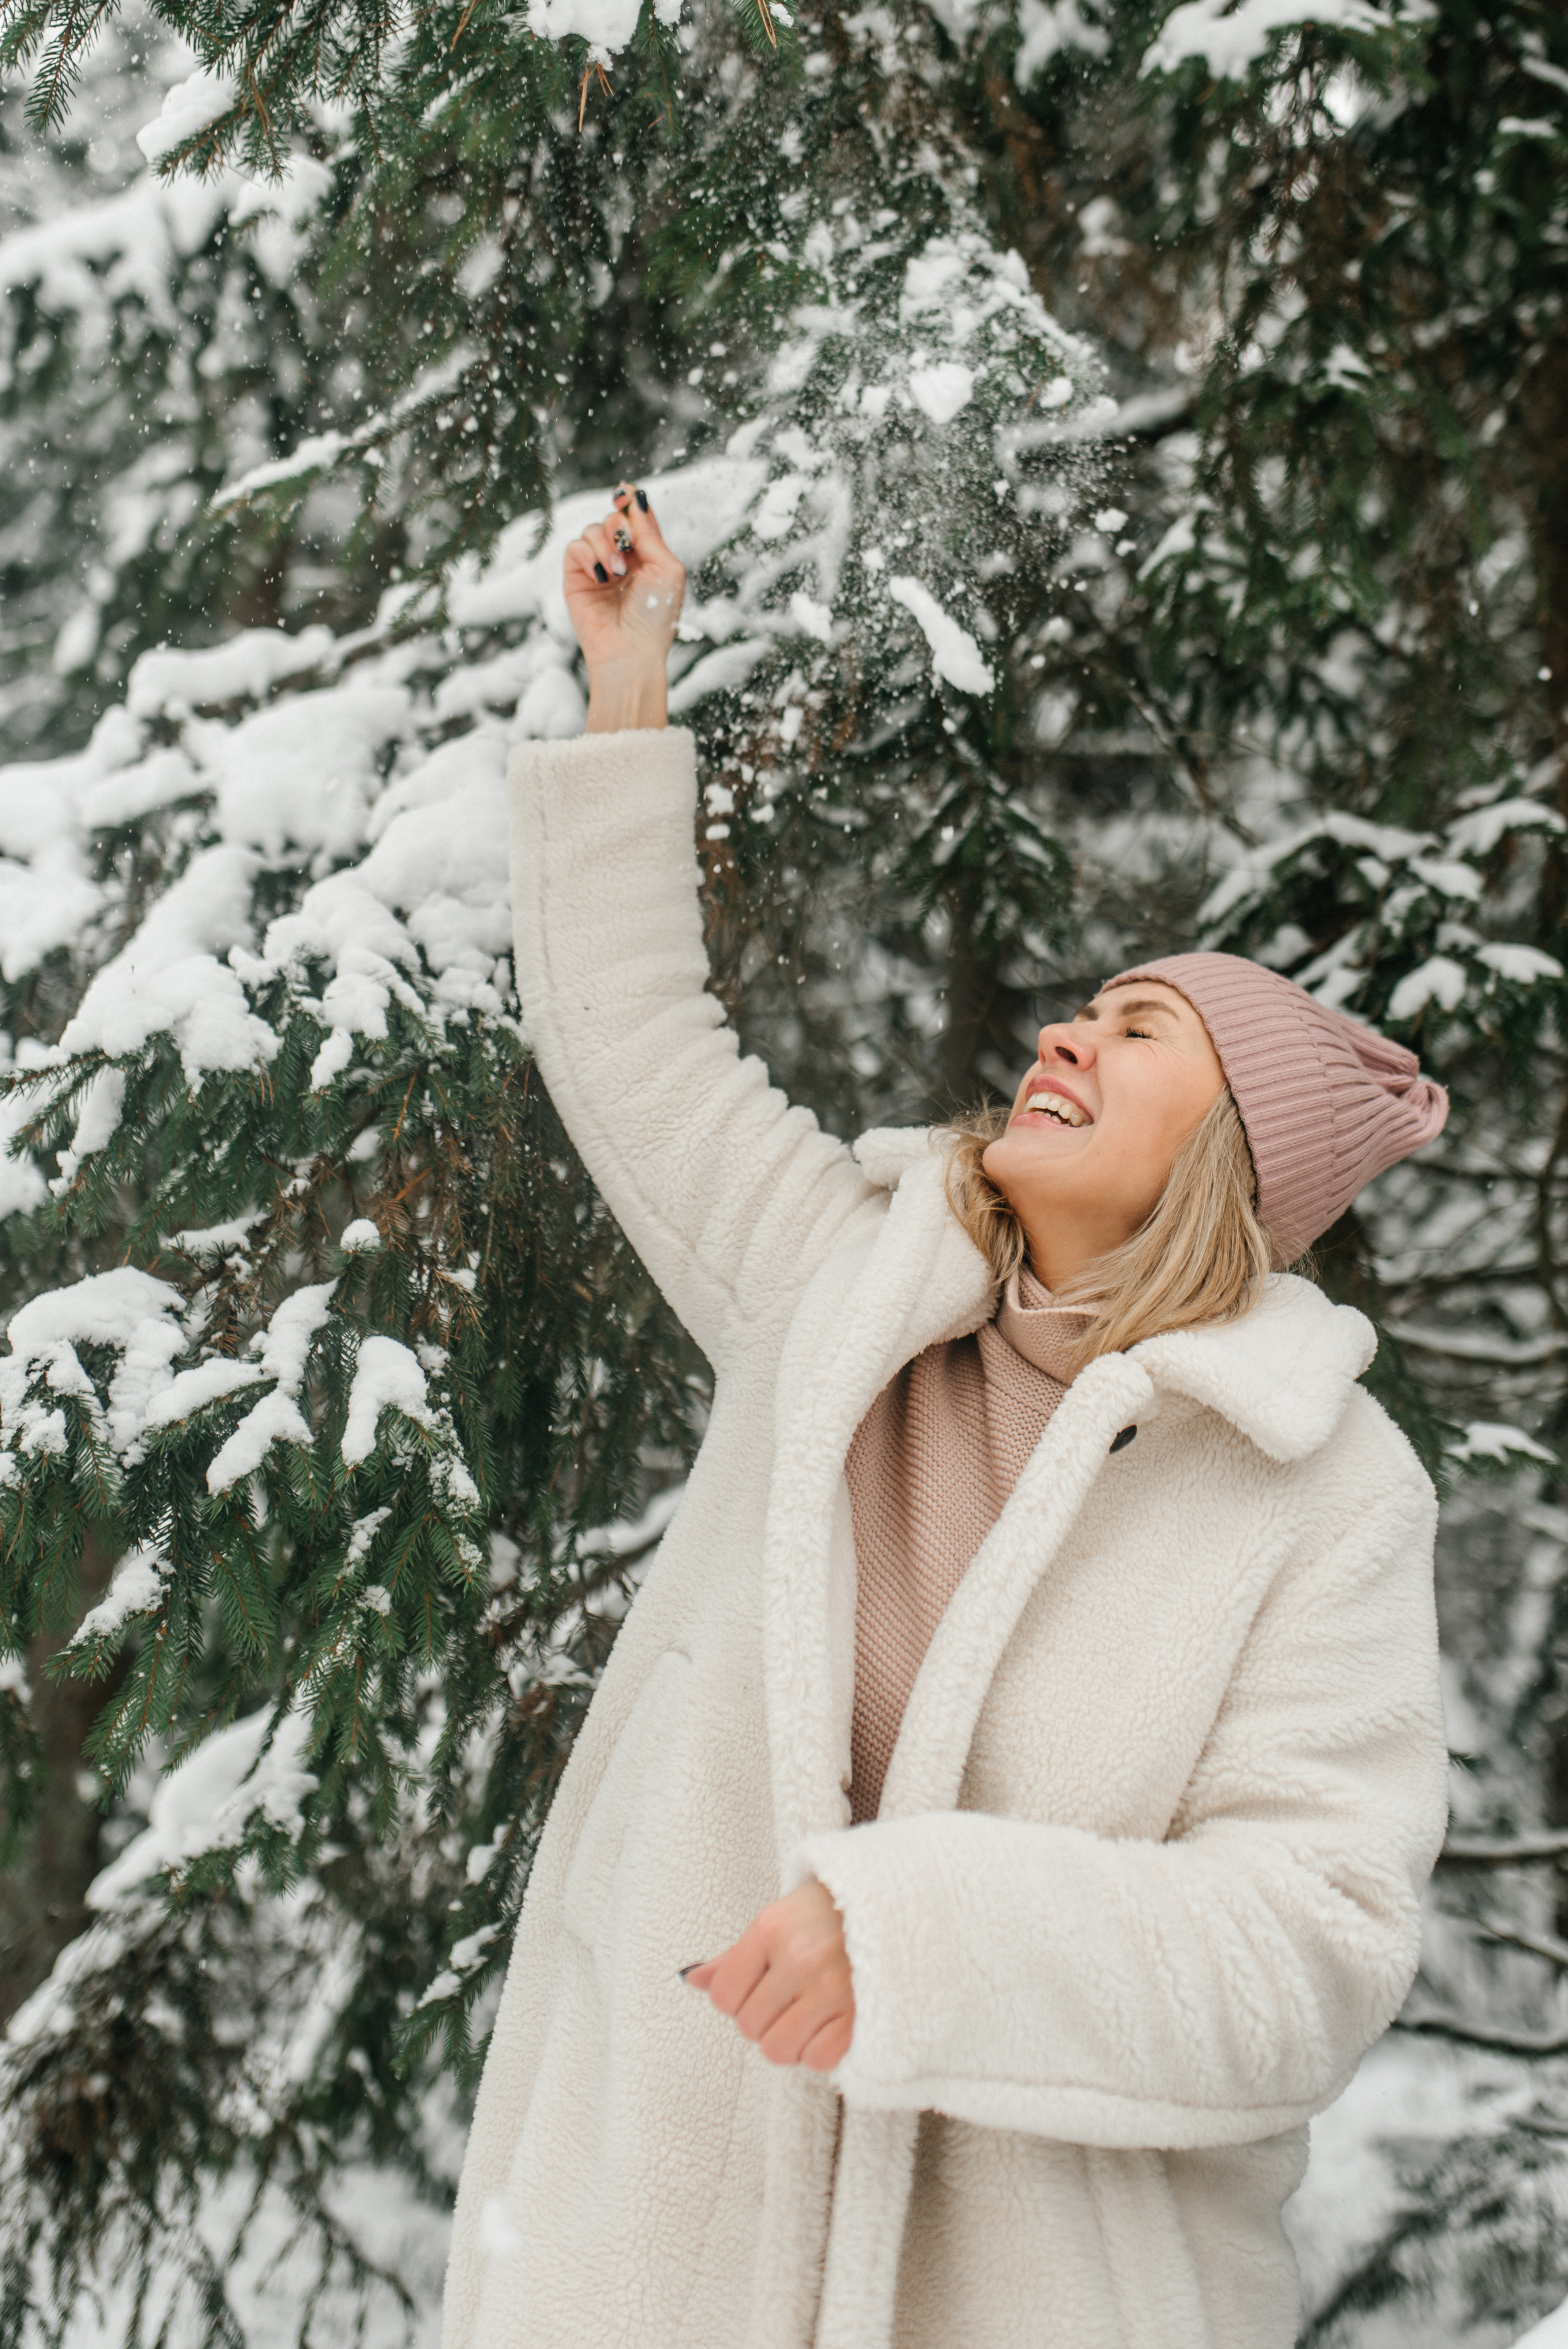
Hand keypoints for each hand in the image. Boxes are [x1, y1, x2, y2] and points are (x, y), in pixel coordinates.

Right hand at [563, 483, 685, 732]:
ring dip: (606, 545)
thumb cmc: (656, 616)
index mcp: (647, 555)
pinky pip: (574, 548)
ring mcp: (598, 568)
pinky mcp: (576, 578)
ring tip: (618, 572)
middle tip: (627, 547)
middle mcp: (622, 558)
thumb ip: (650, 532)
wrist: (631, 650)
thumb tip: (633, 495)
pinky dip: (588, 555)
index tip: (625, 497)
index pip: (635, 517)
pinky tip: (602, 576)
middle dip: (620, 526)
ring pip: (592, 530)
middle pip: (614, 518)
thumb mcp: (666, 569)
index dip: (628, 502)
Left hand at [685, 1879, 854, 2070]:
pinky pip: (817, 2060)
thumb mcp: (776, 1921)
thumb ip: (734, 1958)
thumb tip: (692, 1981)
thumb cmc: (827, 1914)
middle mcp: (798, 1959)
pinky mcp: (859, 2015)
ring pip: (778, 2049)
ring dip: (790, 2039)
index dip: (738, 2000)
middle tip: (792, 1997)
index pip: (724, 1997)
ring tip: (809, 2013)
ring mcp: (831, 1988)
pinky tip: (830, 2024)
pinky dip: (821, 2050)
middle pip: (749, 2027)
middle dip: (765, 2019)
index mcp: (770, 1930)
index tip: (761, 1987)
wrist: (891, 1904)